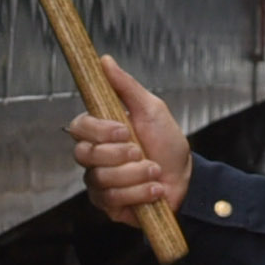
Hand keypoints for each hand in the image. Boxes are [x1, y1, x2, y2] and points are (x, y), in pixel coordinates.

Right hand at [68, 55, 189, 223]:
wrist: (186, 179)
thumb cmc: (167, 143)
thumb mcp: (151, 109)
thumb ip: (126, 87)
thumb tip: (104, 60)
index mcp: (101, 131)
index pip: (78, 127)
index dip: (99, 130)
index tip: (123, 130)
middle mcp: (94, 156)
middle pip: (84, 154)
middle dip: (119, 155)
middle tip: (142, 152)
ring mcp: (98, 181)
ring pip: (101, 178)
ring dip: (136, 174)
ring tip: (154, 171)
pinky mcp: (107, 204)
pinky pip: (112, 198)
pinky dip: (139, 193)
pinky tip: (154, 190)